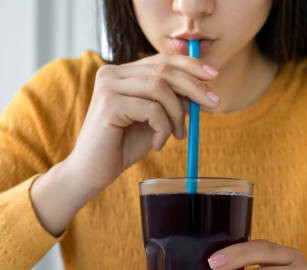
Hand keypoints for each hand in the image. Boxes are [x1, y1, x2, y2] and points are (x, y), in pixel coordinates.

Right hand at [66, 52, 220, 199]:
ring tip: (177, 136)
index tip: (213, 76)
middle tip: (214, 104)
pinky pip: (152, 109)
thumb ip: (172, 102)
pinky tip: (158, 144)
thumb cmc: (123, 146)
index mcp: (122, 73)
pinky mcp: (109, 104)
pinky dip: (163, 128)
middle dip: (194, 86)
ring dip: (177, 115)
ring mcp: (108, 86)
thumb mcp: (155, 120)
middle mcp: (112, 73)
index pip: (162, 60)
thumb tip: (201, 88)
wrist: (93, 172)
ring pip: (160, 88)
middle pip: (164, 69)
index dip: (190, 65)